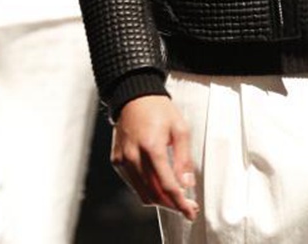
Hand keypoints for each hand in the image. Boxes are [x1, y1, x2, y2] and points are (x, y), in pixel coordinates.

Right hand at [111, 95, 198, 219]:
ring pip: (142, 193)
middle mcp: (134, 155)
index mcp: (151, 146)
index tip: (190, 211)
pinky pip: (133, 184)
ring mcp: (122, 159)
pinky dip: (146, 189)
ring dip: (160, 200)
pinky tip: (158, 184)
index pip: (166, 184)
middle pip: (153, 193)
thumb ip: (183, 158)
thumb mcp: (180, 128)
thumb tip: (186, 184)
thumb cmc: (159, 109)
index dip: (180, 202)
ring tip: (174, 198)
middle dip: (172, 204)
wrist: (134, 96)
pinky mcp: (117, 161)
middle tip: (186, 206)